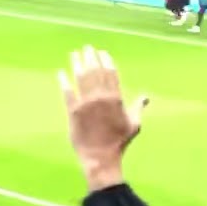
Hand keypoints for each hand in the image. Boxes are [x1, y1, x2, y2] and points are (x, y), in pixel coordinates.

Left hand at [58, 45, 147, 189]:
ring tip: (75, 54)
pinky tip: (61, 73)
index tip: (102, 52)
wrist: (101, 157)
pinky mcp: (72, 111)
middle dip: (91, 57)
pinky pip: (67, 92)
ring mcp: (85, 103)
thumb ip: (138, 107)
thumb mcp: (134, 124)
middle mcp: (100, 97)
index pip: (110, 72)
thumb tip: (146, 97)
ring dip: (77, 63)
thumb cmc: (119, 142)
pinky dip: (63, 81)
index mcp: (115, 98)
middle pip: (95, 71)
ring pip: (80, 78)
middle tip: (87, 47)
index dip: (106, 60)